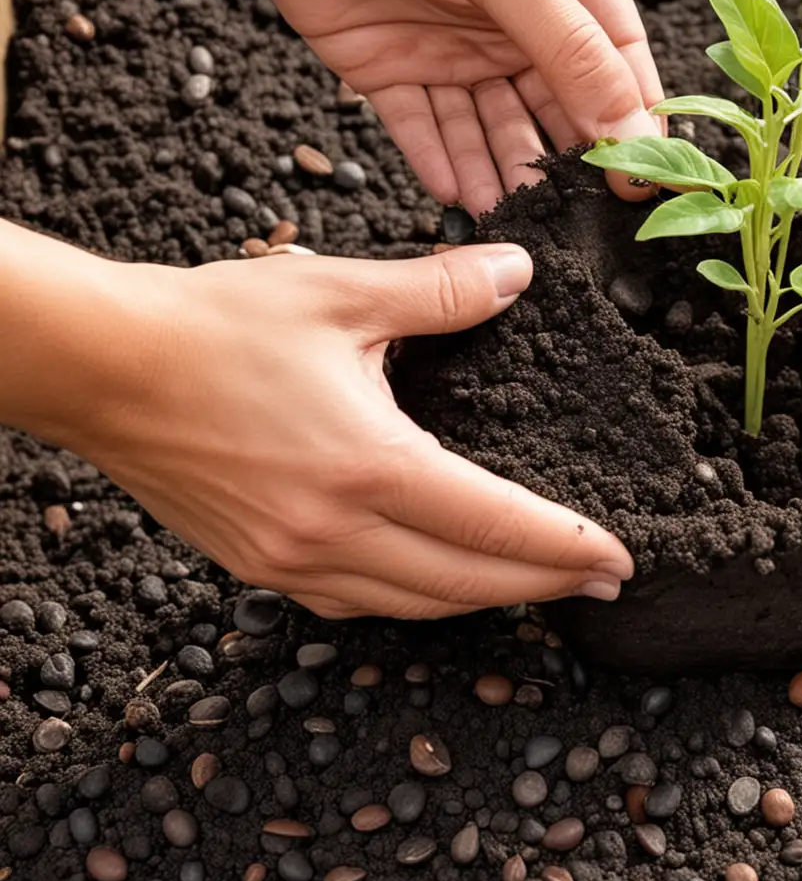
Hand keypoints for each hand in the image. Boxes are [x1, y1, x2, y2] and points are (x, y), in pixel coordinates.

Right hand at [68, 243, 633, 618]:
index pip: (495, 526)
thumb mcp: (344, 293)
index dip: (566, 547)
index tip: (621, 559)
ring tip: (537, 584)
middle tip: (604, 582)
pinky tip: (438, 578)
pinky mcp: (256, 565)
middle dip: (544, 587)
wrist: (101, 365)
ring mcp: (288, 561)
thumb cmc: (216, 325)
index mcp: (366, 468)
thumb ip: (443, 291)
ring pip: (411, 606)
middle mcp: (330, 533)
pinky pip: (355, 603)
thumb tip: (517, 274)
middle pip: (464, 584)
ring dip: (482, 599)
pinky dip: (414, 598)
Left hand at [217, 0, 662, 213]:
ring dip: (503, 174)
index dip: (636, 122)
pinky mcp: (387, 63)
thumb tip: (631, 122)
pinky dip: (438, 162)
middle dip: (568, 162)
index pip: (617, 61)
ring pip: (491, 127)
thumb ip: (562, 40)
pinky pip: (422, 128)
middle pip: (558, 105)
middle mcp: (516, 12)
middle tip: (577, 223)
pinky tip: (457, 199)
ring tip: (514, 223)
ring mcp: (452, 42)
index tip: (645, 183)